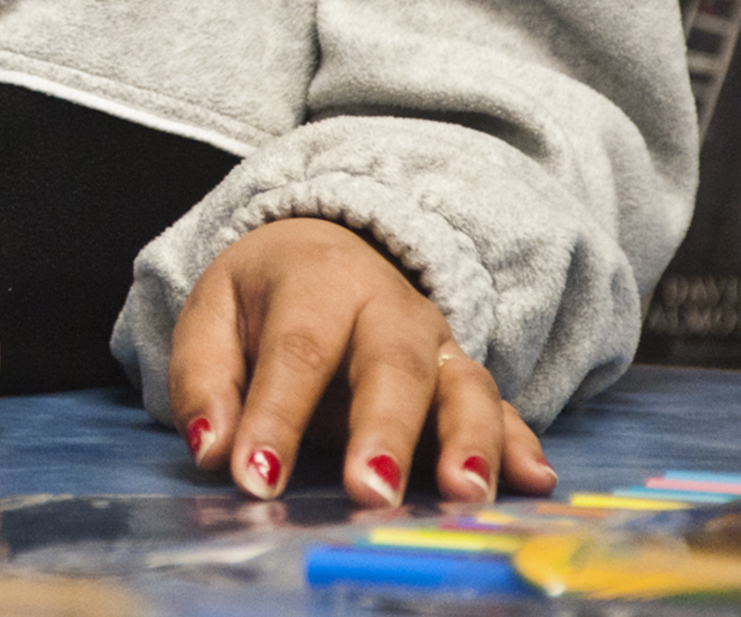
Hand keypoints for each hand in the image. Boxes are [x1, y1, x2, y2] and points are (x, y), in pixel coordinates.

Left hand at [168, 217, 555, 505]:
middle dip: (384, 432)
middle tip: (369, 491)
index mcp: (317, 281)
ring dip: (468, 442)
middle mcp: (388, 307)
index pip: (297, 351)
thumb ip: (204, 380)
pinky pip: (501, 408)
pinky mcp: (463, 377)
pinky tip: (535, 482)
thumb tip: (211, 449)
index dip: (276, 417)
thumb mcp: (212, 311)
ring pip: (463, 387)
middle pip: (392, 367)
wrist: (325, 246)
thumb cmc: (264, 294)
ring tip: (463, 494)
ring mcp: (436, 344)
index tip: (257, 478)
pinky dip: (520, 444)